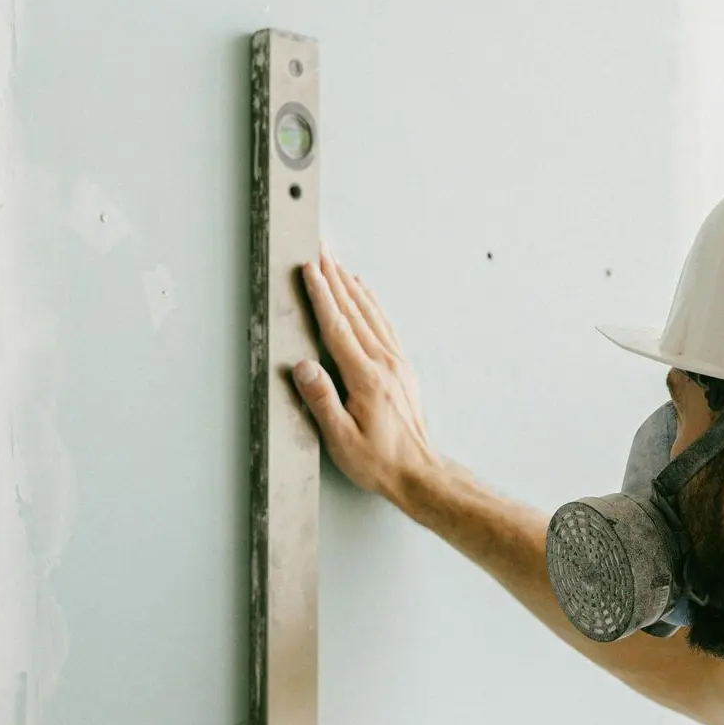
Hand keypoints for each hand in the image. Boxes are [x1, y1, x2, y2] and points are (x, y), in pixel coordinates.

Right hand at [294, 251, 440, 507]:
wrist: (420, 473)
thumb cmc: (379, 462)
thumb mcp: (341, 439)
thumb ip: (321, 400)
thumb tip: (303, 366)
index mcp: (366, 379)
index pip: (338, 328)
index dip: (322, 296)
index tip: (310, 268)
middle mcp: (385, 364)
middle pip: (355, 312)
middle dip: (335, 279)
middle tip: (320, 250)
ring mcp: (397, 364)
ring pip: (372, 315)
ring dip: (352, 287)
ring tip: (337, 264)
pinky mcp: (403, 370)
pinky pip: (385, 327)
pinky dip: (373, 305)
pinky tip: (366, 295)